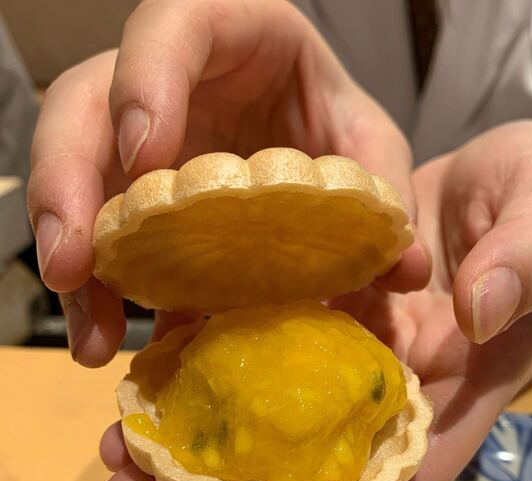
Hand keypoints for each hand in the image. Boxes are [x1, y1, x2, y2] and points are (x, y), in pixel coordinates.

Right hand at [27, 0, 428, 367]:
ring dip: (77, 262)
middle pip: (84, 107)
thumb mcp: (368, 144)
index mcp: (234, 34)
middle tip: (71, 267)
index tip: (144, 160)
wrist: (320, 140)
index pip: (171, 27)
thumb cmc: (339, 121)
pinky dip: (108, 291)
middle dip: (67, 186)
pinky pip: (106, 235)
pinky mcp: (137, 195)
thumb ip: (383, 188)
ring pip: (77, 180)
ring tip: (94, 337)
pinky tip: (116, 339)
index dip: (145, 82)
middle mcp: (169, 83)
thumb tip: (406, 272)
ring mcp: (141, 139)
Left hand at [100, 121, 531, 480]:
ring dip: (199, 430)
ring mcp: (354, 346)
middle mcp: (395, 380)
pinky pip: (265, 338)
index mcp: (457, 384)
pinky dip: (212, 357)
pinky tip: (150, 366)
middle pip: (318, 455)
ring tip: (119, 443)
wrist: (508, 178)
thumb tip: (478, 311)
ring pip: (277, 404)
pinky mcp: (323, 307)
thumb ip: (529, 259)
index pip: (401, 470)